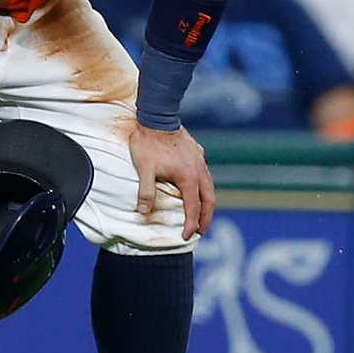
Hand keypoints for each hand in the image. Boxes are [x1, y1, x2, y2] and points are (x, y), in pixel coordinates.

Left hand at [130, 122, 214, 239]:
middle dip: (206, 218)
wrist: (157, 116)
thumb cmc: (149, 143)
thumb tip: (144, 212)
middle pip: (209, 200)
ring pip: (210, 186)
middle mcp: (198, 170)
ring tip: (203, 214)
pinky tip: (198, 186)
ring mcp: (199, 160)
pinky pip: (205, 173)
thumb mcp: (145, 169)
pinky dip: (204, 187)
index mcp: (188, 178)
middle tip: (202, 231)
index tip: (188, 236)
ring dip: (208, 203)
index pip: (193, 208)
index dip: (191, 225)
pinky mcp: (197, 151)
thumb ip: (146, 192)